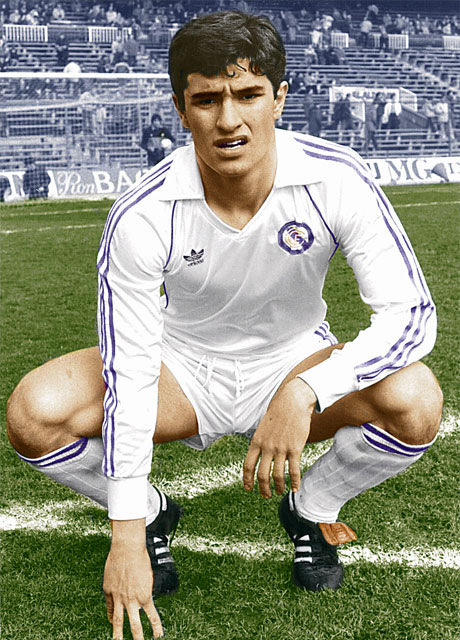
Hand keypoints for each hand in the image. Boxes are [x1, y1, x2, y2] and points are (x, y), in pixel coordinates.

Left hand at [103, 519, 163, 638]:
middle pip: (119, 623)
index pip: (111, 612)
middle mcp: (119, 600)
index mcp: (109, 593)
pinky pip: (151, 614)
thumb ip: (111, 586)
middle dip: (119, 637)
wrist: (127, 550)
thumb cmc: (118, 557)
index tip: (114, 627)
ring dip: (137, 637)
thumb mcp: (109, 574)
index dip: (113, 621)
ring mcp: (132, 600)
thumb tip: (114, 592)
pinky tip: (159, 635)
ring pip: (134, 624)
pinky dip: (156, 625)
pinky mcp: (144, 596)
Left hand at [243, 378, 316, 497]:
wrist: (293, 402)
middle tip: (265, 496)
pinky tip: (295, 488)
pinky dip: (294, 482)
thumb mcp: (264, 426)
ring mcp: (281, 448)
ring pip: (277, 475)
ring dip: (278, 487)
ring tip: (279, 492)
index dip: (247, 479)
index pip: (248, 465)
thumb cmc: (278, 412)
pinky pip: (294, 470)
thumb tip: (260, 453)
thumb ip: (261, 441)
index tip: (248, 488)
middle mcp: (267, 447)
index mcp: (256, 441)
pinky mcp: (295, 448)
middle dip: (263, 488)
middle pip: (262, 474)